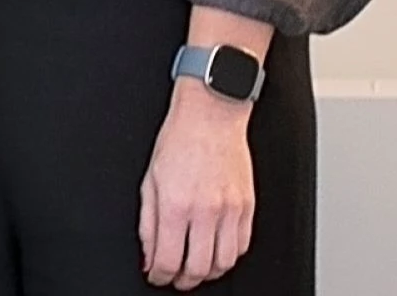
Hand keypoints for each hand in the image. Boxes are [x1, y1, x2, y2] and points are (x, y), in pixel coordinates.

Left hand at [139, 83, 255, 287]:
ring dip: (208, 273)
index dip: (159, 276)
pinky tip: (215, 252)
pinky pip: (242, 246)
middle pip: (199, 268)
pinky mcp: (248, 207)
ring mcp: (231, 210)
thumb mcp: (149, 182)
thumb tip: (148, 255)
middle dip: (184, 281)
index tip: (156, 276)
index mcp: (176, 205)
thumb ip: (148, 224)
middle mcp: (206, 211)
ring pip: (224, 263)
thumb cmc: (178, 141)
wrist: (211, 116)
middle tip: (175, 279)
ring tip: (195, 269)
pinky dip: (228, 257)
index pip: (168, 260)